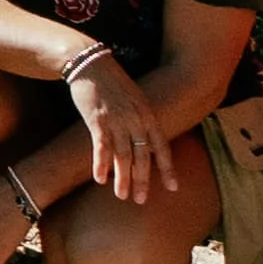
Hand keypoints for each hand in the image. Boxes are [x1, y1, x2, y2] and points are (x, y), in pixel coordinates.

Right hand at [61, 46, 163, 206]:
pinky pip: (101, 147)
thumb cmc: (111, 82)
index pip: (162, 147)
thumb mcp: (134, 98)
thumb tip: (144, 142)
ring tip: (122, 196)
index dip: (167, 168)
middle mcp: (135, 119)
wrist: (90, 63)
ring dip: (123, 178)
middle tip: (141, 200)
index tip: (173, 188)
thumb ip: (141, 119)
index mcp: (147, 114)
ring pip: (123, 156)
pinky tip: (100, 179)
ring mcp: (117, 120)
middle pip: (143, 156)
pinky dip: (101, 164)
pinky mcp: (97, 120)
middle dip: (143, 180)